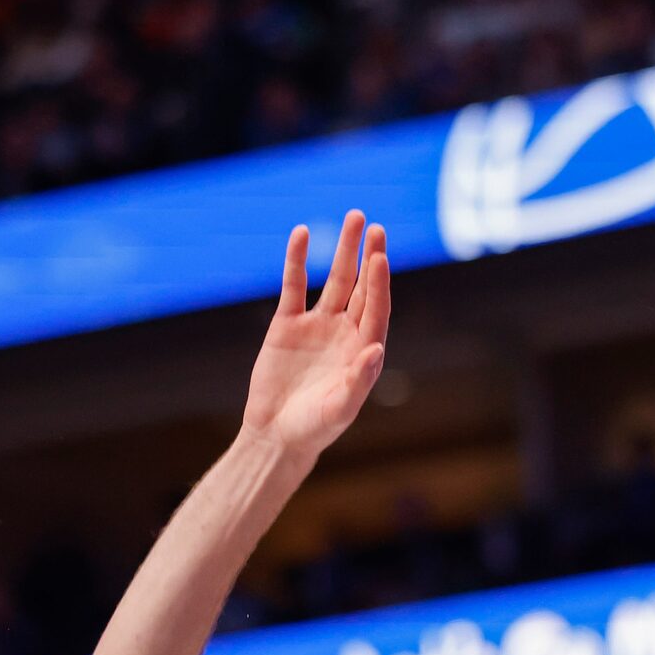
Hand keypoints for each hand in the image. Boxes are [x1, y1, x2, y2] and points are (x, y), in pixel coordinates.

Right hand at [241, 212, 390, 459]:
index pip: (376, 308)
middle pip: (362, 286)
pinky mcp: (286, 324)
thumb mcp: (339, 409)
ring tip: (354, 218)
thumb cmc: (314, 428)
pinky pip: (294, 285)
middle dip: (368, 256)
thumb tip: (376, 349)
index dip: (379, 283)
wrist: (275, 436)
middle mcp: (345, 332)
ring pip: (335, 279)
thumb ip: (358, 381)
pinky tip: (301, 234)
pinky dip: (297, 260)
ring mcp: (317, 325)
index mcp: (363, 350)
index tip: (379, 257)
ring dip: (344, 250)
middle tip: (374, 226)